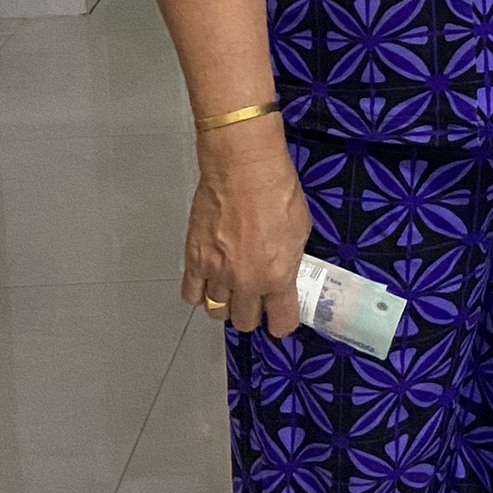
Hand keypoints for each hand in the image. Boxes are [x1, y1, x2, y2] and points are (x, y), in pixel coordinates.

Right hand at [181, 120, 308, 336]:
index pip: (281, 323)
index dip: (282, 322)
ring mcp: (217, 273)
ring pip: (216, 312)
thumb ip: (290, 259)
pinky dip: (200, 292)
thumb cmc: (276, 191)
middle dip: (252, 314)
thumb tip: (285, 270)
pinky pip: (191, 293)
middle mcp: (246, 282)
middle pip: (244, 321)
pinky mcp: (194, 259)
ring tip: (231, 289)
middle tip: (255, 299)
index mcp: (278, 276)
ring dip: (225, 304)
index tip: (280, 316)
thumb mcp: (301, 229)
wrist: (243, 168)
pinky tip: (208, 281)